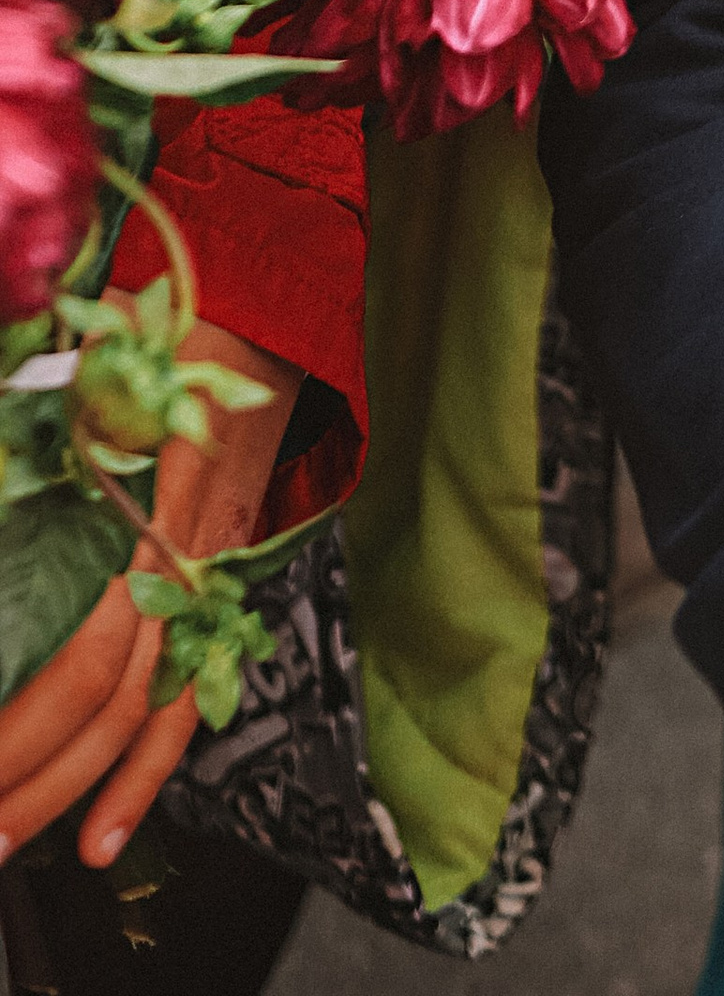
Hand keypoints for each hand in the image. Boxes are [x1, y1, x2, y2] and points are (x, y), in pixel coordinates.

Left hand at [0, 324, 299, 869]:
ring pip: (139, 712)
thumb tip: (4, 508)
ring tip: (7, 848)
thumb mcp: (77, 379)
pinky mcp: (208, 598)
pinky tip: (103, 835)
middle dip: (27, 775)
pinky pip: (182, 704)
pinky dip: (143, 778)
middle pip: (103, 694)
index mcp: (138, 508)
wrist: (247, 326)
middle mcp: (174, 557)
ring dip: (70, 792)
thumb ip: (37, 436)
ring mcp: (199, 582)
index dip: (23, 728)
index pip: (81, 652)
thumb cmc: (151, 346)